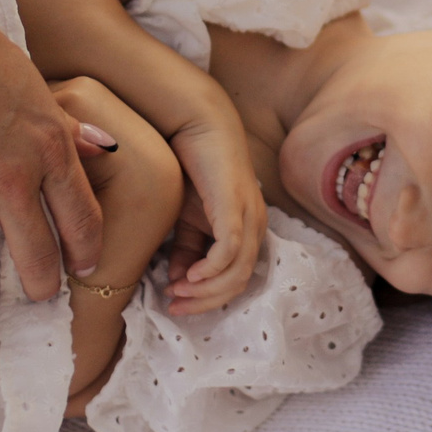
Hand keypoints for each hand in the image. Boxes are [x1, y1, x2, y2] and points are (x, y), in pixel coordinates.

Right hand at [0, 0, 103, 299]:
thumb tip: (101, 147)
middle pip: (37, 264)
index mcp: (49, 146)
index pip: (83, 222)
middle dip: (40, 288)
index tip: (82, 268)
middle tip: (36, 292)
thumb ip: (64, 123)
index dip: (86, 254)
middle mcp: (11, 180)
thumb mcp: (31, 79)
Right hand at [160, 117, 262, 314]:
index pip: (236, 281)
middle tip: (174, 306)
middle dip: (205, 302)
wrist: (198, 125)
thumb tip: (177, 283)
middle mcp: (257, 226)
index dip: (207, 300)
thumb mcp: (186, 219)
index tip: (176, 305)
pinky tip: (190, 274)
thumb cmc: (193, 169)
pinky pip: (231, 250)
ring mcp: (250, 216)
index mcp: (249, 231)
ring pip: (237, 272)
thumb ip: (186, 250)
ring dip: (205, 290)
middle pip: (239, 283)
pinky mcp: (237, 207)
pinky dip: (211, 269)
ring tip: (176, 290)